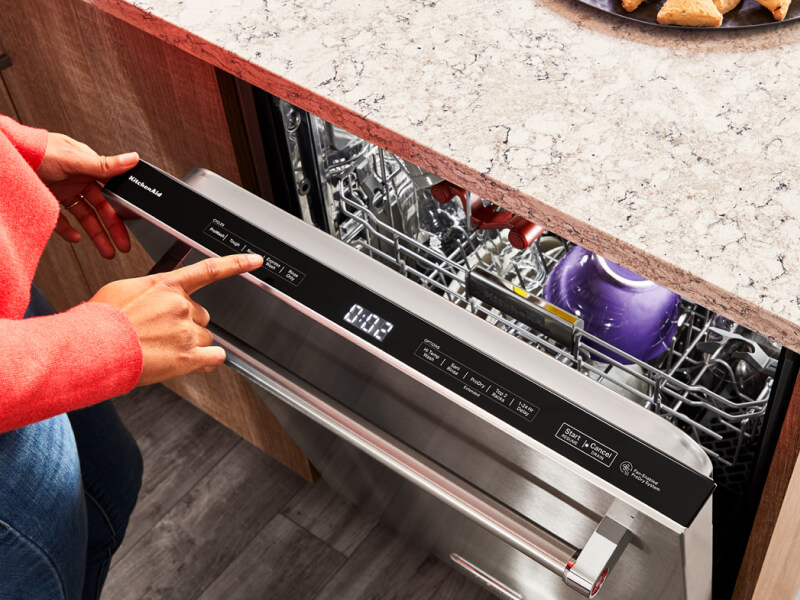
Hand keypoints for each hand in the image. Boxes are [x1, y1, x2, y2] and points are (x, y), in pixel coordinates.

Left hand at [39, 133, 138, 258]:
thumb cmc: (36, 151)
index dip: (122, 209)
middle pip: (101, 208)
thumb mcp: (74, 159)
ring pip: (85, 217)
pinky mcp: (49, 200)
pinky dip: (69, 231)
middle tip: (122, 245)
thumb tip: (131, 159)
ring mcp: (63, 190)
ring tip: (106, 251)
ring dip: (96, 235)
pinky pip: (62, 220)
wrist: (5, 158)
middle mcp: (77, 179)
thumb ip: (104, 165)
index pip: (111, 192)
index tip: (131, 223)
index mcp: (88, 166)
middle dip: (113, 229)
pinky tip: (76, 238)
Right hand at [91, 253, 263, 384]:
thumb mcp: (123, 290)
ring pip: (205, 336)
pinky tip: (193, 362)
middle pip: (201, 314)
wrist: (93, 347)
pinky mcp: (188, 357)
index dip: (236, 264)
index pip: (209, 270)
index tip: (255, 261)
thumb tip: (154, 299)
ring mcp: (186, 331)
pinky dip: (207, 361)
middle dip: (186, 324)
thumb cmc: (102, 321)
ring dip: (191, 343)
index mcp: (166, 285)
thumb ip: (149, 292)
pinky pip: (214, 357)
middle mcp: (181, 305)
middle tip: (162, 333)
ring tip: (164, 349)